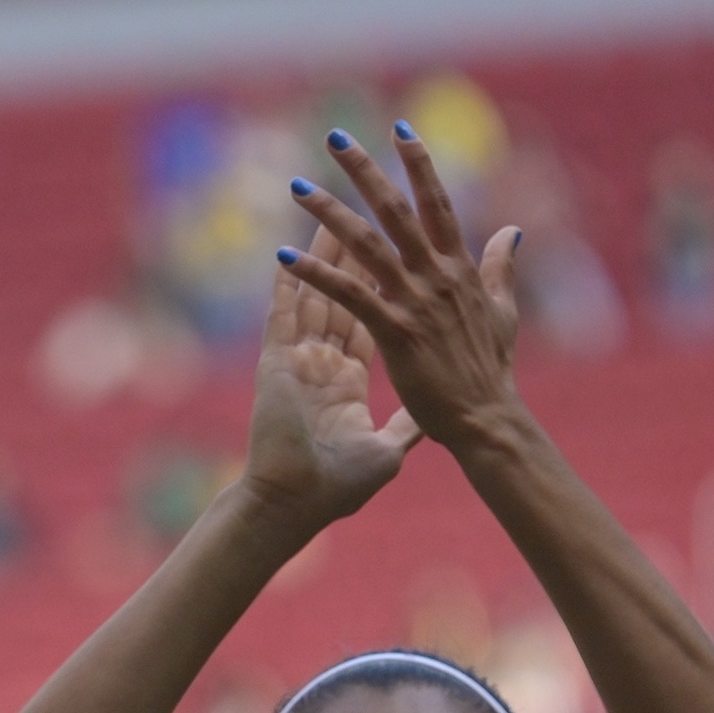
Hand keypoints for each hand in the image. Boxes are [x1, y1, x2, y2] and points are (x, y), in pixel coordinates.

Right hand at [239, 222, 422, 530]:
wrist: (297, 505)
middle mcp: (321, 362)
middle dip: (356, 248)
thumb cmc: (336, 489)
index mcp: (347, 380)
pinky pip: (284, 312)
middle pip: (344, 293)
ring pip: (315, 291)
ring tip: (332, 207)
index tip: (396, 247)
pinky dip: (288, 279)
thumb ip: (409, 425)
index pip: (370, 316)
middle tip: (366, 210)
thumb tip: (437, 417)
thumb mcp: (388, 450)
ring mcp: (297, 359)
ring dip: (323, 250)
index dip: (382, 282)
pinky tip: (290, 246)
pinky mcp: (277, 362)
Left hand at [281, 126, 524, 451]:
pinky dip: (315, 273)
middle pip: (396, 209)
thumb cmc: (489, 371)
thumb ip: (502, 268)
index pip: (436, 203)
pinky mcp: (396, 331)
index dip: (419, 163)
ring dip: (329, 212)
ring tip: (297, 186)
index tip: (400, 128)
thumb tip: (513, 229)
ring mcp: (416, 301)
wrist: (486, 418)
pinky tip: (284, 256)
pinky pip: (349, 294)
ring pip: (367, 244)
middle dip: (366, 169)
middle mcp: (437, 275)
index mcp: (460, 267)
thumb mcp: (503, 311)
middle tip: (335, 136)